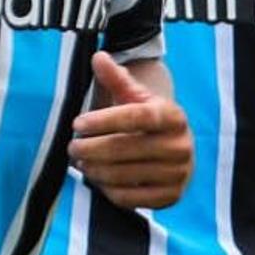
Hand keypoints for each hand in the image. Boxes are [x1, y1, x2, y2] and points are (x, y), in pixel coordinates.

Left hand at [70, 53, 191, 209]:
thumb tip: (99, 57)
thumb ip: (117, 78)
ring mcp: (178, 173)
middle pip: (125, 148)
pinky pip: (130, 198)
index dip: (104, 120)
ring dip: (94, 169)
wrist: (176, 150)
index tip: (77, 123)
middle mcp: (181, 146)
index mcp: (173, 117)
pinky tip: (99, 179)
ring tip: (82, 162)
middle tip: (72, 146)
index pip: (137, 117)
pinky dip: (108, 190)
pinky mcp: (171, 196)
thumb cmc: (147, 120)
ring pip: (123, 174)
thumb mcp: (136, 97)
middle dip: (90, 148)